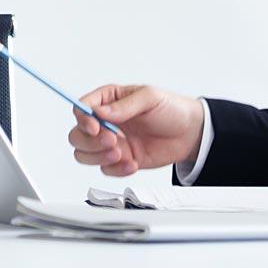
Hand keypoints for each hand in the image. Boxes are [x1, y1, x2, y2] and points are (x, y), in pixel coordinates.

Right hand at [65, 85, 205, 176]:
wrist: (190, 134)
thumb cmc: (171, 109)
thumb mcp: (149, 98)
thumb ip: (124, 106)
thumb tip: (100, 112)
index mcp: (109, 101)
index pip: (82, 108)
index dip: (83, 119)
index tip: (95, 126)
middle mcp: (105, 122)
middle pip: (77, 135)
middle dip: (90, 142)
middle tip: (113, 141)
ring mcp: (112, 142)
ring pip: (84, 154)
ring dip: (98, 157)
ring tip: (121, 154)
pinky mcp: (120, 160)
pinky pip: (105, 169)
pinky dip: (117, 169)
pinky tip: (134, 163)